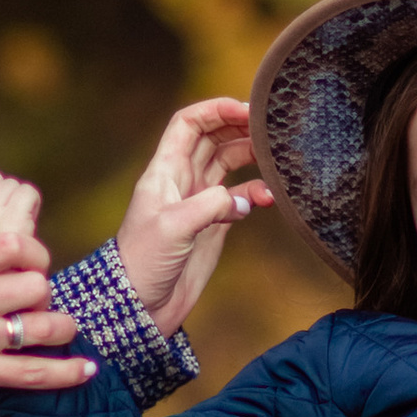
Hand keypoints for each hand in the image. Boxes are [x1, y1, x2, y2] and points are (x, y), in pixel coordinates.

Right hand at [0, 224, 93, 416]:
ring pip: (38, 326)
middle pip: (32, 284)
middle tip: (40, 305)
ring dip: (60, 328)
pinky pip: (32, 373)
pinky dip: (65, 373)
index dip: (35, 253)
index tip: (37, 265)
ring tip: (64, 330)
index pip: (8, 244)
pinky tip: (85, 370)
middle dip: (44, 295)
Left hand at [113, 97, 273, 338]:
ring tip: (274, 158)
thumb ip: (210, 204)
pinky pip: (240, 198)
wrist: (141, 307)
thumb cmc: (144, 263)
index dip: (215, 109)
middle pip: (212, 138)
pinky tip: (268, 199)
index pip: (188, 124)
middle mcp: (182, 181)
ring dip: (251, 157)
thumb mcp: (173, 227)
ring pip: (228, 165)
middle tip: (269, 128)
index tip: (245, 109)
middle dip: (239, 128)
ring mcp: (199, 202)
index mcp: (164, 171)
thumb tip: (242, 198)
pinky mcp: (213, 226)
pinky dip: (256, 193)